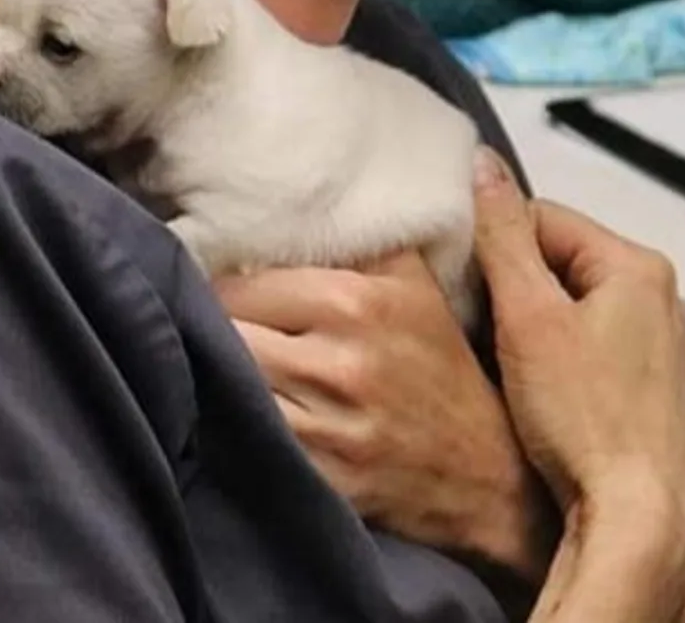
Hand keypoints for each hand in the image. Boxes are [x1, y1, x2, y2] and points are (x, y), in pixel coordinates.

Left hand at [214, 251, 555, 579]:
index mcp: (352, 301)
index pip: (238, 284)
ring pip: (230, 387)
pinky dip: (236, 424)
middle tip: (199, 324)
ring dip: (215, 375)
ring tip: (213, 364)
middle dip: (211, 328)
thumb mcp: (413, 282)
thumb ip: (357, 237)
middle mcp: (334, 363)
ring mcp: (324, 428)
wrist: (485, 471)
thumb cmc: (441, 366)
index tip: (208, 285)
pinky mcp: (318, 478)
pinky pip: (247, 441)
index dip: (217, 284)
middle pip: (225, 334)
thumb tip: (290, 206)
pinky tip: (236, 411)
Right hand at [472, 147, 684, 619]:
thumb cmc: (585, 420)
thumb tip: (481, 164)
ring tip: (498, 357)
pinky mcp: (639, 381)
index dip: (491, 245)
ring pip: (561, 302)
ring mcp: (650, 341)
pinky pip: (579, 341)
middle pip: (552, 259)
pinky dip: (545, 353)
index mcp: (635, 266)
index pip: (539, 216)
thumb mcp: (527, 315)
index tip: (461, 281)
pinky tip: (526, 385)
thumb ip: (500, 235)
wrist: (633, 518)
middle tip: (476, 323)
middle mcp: (653, 296)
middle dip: (507, 286)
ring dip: (522, 322)